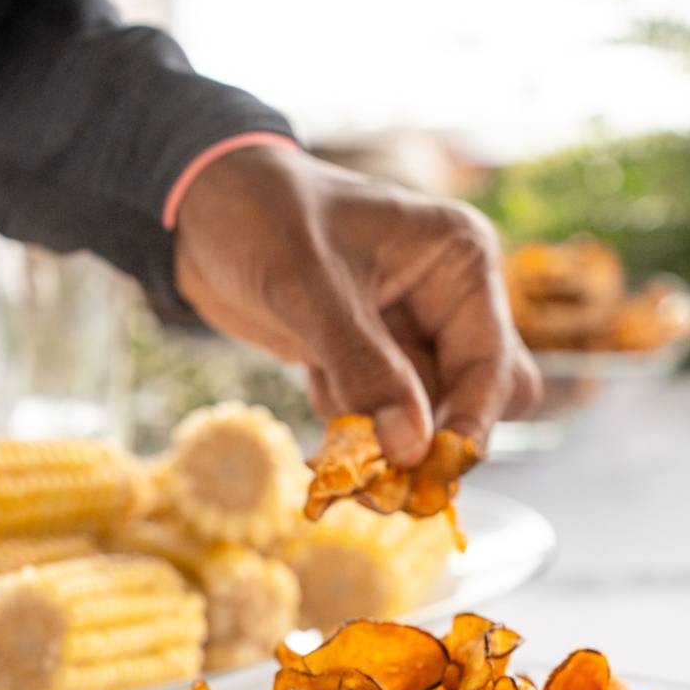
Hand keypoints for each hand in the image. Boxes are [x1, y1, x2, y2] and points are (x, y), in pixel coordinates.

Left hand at [173, 145, 540, 465]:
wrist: (198, 207)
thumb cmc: (260, 217)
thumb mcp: (310, 289)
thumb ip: (364, 369)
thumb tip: (412, 448)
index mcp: (458, 262)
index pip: (491, 363)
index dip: (470, 421)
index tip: (434, 470)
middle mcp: (447, 300)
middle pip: (472, 399)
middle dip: (430, 442)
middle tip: (386, 482)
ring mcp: (410, 333)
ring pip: (424, 418)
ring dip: (384, 446)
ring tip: (336, 451)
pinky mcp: (371, 358)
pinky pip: (380, 418)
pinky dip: (352, 434)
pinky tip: (317, 420)